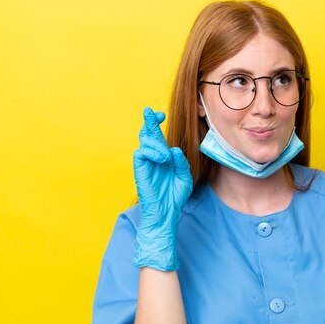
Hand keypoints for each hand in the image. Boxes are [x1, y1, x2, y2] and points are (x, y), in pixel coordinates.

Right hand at [132, 107, 192, 270]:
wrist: (166, 212)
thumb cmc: (175, 196)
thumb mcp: (184, 177)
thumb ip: (181, 162)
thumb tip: (174, 149)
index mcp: (163, 156)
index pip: (158, 136)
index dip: (157, 124)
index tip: (161, 115)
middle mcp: (153, 157)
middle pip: (147, 134)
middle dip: (148, 121)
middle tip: (150, 111)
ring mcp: (146, 163)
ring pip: (143, 141)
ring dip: (155, 143)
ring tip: (165, 155)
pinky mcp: (140, 170)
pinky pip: (141, 153)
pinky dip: (151, 152)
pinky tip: (161, 159)